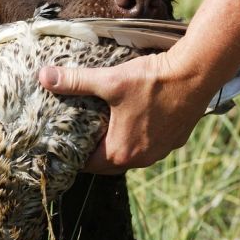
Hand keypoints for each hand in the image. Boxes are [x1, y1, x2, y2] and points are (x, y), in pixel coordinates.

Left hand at [38, 48, 215, 173]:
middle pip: (110, 162)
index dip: (74, 155)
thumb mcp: (109, 81)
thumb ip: (74, 81)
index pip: (88, 164)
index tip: (64, 144)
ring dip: (120, 143)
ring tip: (107, 125)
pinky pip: (152, 144)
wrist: (195, 74)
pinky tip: (138, 116)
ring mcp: (162, 150)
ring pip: (133, 153)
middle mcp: (142, 158)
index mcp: (121, 152)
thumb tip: (44, 77)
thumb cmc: (152, 81)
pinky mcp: (176, 139)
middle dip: (96, 151)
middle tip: (82, 134)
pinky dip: (142, 135)